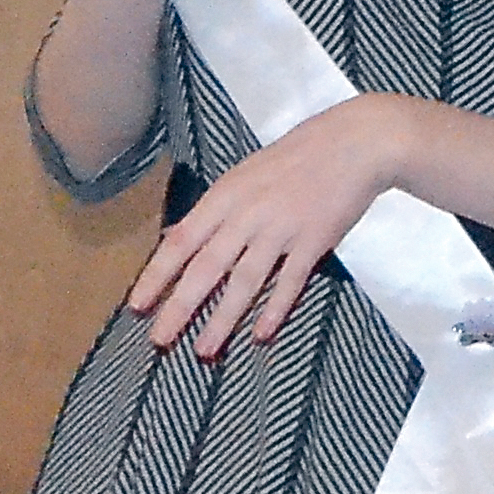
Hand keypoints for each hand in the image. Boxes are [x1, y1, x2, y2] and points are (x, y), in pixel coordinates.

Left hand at [130, 92, 407, 357]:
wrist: (356, 143)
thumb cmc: (297, 156)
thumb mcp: (244, 174)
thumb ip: (212, 209)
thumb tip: (174, 237)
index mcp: (226, 195)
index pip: (181, 241)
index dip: (157, 275)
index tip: (137, 306)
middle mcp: (248, 214)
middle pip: (207, 267)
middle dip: (181, 307)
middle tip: (160, 340)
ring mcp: (283, 229)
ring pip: (245, 281)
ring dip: (223, 319)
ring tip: (204, 350)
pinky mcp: (315, 240)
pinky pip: (290, 281)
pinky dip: (275, 309)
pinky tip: (260, 334)